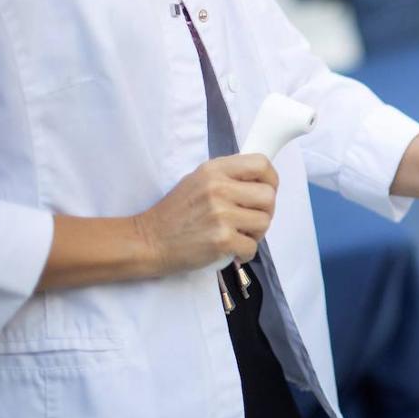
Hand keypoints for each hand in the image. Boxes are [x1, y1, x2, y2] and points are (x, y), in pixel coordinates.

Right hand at [134, 154, 278, 275]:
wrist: (147, 241)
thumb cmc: (175, 213)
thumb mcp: (198, 181)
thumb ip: (228, 177)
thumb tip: (261, 181)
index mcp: (214, 169)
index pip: (261, 164)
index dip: (271, 179)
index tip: (266, 191)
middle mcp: (219, 188)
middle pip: (269, 196)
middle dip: (265, 211)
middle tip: (250, 220)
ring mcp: (221, 214)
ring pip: (264, 222)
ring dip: (256, 233)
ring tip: (237, 235)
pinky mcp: (221, 240)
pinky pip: (252, 247)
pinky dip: (244, 253)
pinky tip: (230, 250)